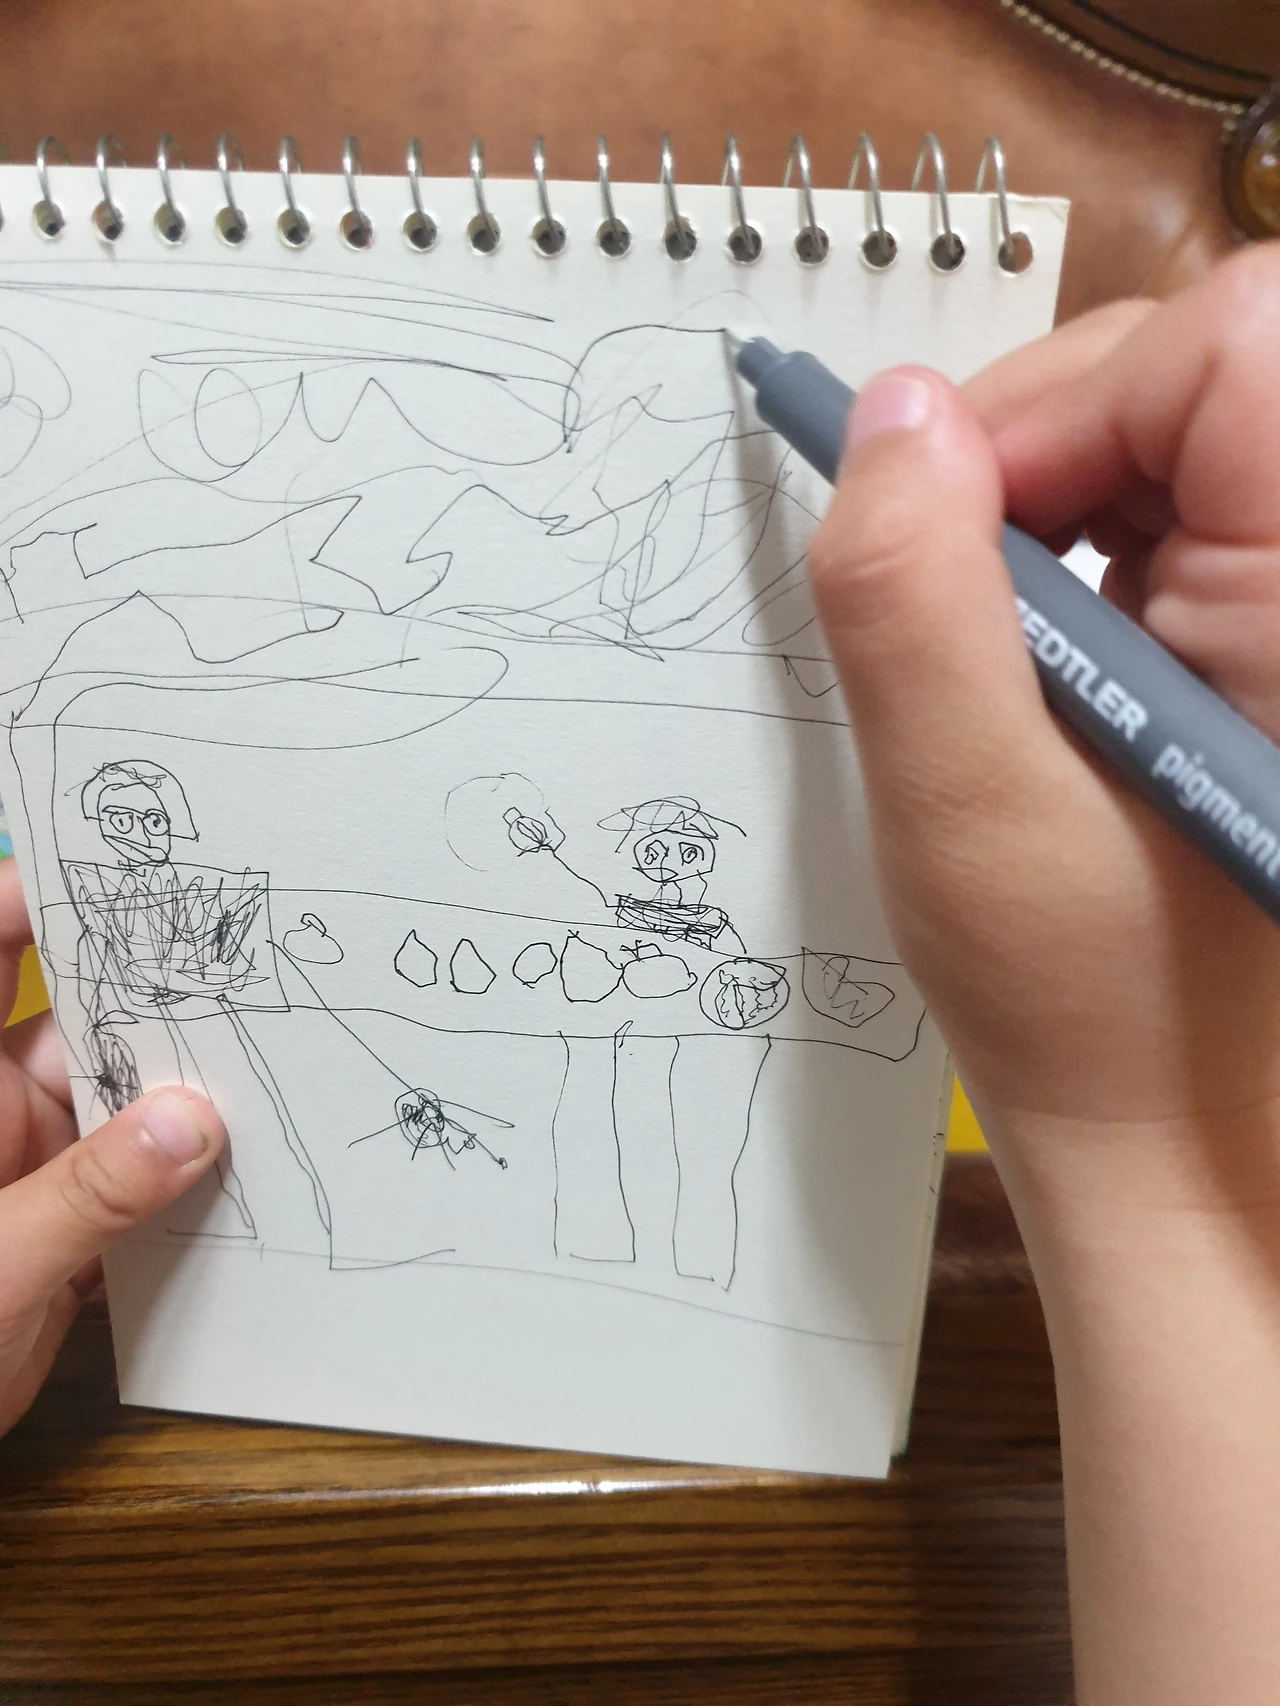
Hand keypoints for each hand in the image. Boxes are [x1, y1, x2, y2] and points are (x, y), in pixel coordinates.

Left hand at [0, 860, 225, 1436]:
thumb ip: (88, 1196)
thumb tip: (191, 1122)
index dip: (33, 901)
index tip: (114, 862)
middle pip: (82, 1029)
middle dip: (157, 1002)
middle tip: (249, 967)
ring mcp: (31, 1170)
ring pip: (127, 1108)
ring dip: (190, 1102)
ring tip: (275, 1067)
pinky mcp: (67, 1229)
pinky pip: (141, 1183)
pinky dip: (190, 1180)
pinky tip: (250, 1170)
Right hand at [808, 244, 1279, 1704]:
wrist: (1192, 1146)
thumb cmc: (1092, 1006)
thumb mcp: (960, 801)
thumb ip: (913, 594)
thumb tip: (897, 418)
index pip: (1224, 349)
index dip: (1065, 398)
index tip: (950, 526)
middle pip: (1205, 376)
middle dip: (1049, 448)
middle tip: (954, 589)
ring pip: (1183, 443)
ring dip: (1059, 511)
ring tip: (996, 655)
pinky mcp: (1275, 651)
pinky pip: (1182, 524)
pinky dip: (1084, 562)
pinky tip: (1041, 671)